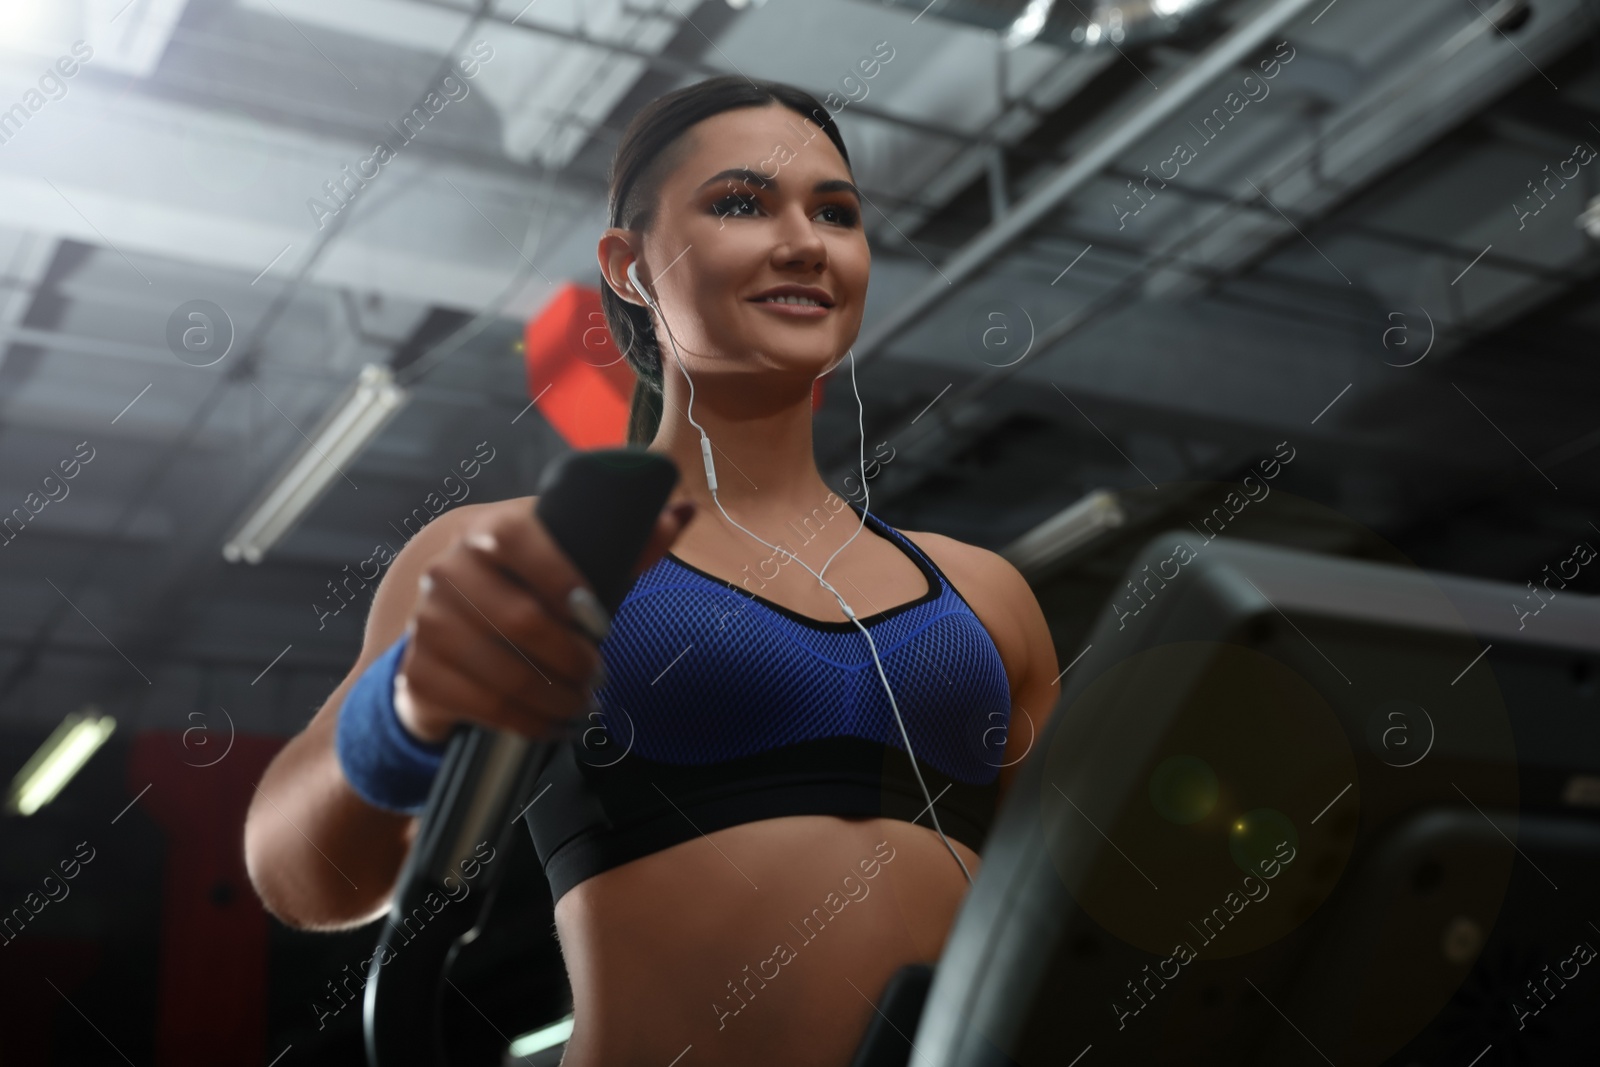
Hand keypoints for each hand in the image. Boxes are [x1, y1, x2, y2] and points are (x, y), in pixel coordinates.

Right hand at [394, 496, 695, 743]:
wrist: (447, 625)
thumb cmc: (523, 588)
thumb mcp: (567, 561)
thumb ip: (624, 544)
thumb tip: (678, 515)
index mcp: (489, 532)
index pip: (522, 540)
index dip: (564, 580)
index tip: (599, 621)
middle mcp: (449, 571)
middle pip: (520, 620)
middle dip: (572, 658)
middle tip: (599, 676)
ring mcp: (428, 624)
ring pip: (505, 673)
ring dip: (557, 697)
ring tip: (582, 703)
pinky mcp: (419, 673)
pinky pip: (485, 708)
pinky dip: (530, 724)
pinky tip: (553, 723)